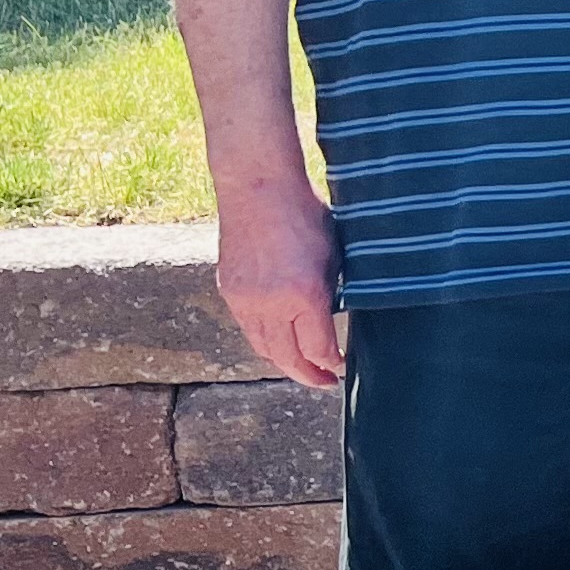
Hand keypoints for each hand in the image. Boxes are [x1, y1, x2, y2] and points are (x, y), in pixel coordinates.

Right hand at [217, 180, 343, 386]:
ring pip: (263, 347)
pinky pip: (247, 327)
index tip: (340, 368)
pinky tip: (278, 340)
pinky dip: (264, 340)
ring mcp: (245, 299)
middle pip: (287, 358)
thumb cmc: (306, 215)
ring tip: (301, 367)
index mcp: (304, 296)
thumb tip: (333, 323)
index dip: (330, 364)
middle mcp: (271, 304)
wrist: (258, 188)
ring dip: (282, 362)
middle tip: (324, 382)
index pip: (318, 348)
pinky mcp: (229, 290)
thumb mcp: (333, 256)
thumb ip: (331, 294)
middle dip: (306, 374)